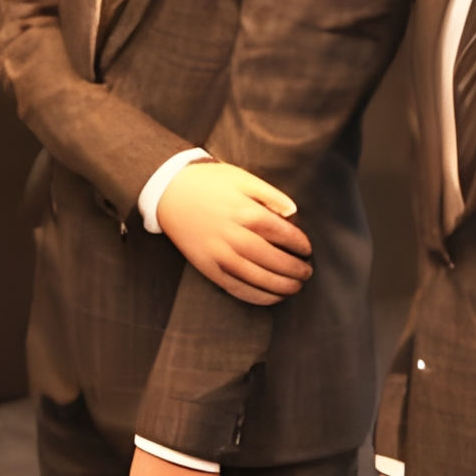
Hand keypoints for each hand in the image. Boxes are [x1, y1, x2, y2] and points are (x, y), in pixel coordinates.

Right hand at [157, 161, 311, 303]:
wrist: (168, 192)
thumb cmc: (209, 183)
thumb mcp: (241, 178)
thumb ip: (270, 195)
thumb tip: (293, 213)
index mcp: (245, 212)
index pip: (282, 234)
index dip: (299, 244)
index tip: (308, 250)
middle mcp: (234, 236)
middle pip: (273, 259)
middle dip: (294, 269)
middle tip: (307, 272)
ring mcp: (219, 255)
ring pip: (257, 278)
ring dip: (281, 286)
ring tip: (296, 287)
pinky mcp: (208, 268)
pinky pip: (236, 288)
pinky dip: (257, 296)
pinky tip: (273, 297)